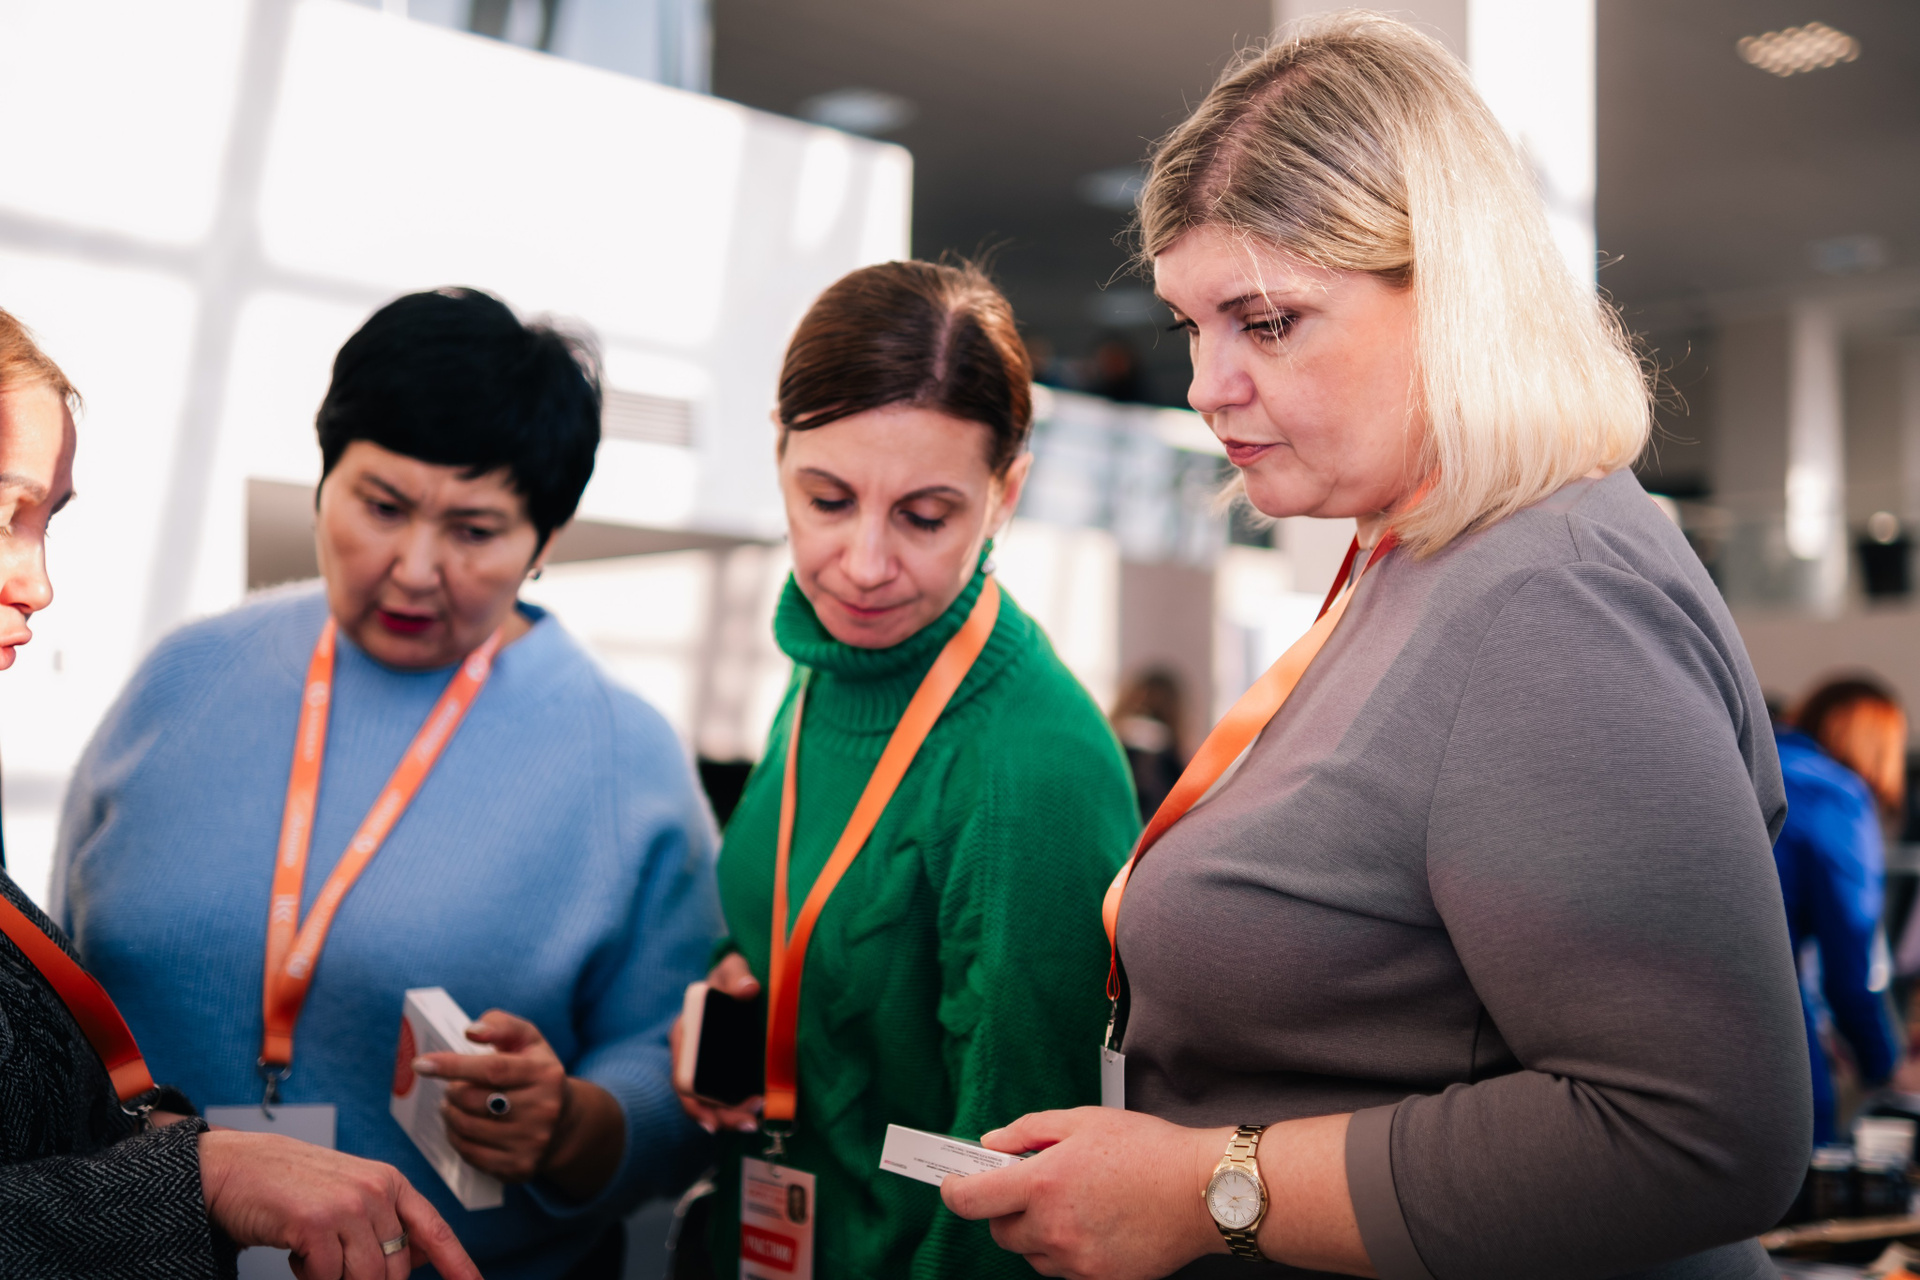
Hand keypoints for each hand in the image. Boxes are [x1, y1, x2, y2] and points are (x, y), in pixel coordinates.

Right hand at [199, 1129, 478, 1279]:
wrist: (234, 1167)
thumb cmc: (290, 1185)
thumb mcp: (350, 1195)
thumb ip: (388, 1222)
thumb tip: (424, 1258)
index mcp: (390, 1182)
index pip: (435, 1229)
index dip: (459, 1263)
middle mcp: (376, 1190)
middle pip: (396, 1268)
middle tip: (332, 1267)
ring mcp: (348, 1204)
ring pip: (365, 1277)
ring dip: (336, 1279)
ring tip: (313, 1257)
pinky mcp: (316, 1223)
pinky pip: (328, 1278)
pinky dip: (311, 1278)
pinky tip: (297, 1255)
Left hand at [416, 1009, 623, 1198]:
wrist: (564, 1125)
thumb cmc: (536, 1075)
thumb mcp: (529, 1042)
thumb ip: (501, 1026)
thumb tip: (471, 1031)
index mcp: (545, 1074)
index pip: (492, 1069)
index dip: (453, 1066)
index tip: (420, 1064)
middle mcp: (543, 1110)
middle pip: (474, 1100)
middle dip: (452, 1092)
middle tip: (451, 1088)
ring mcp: (532, 1142)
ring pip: (468, 1128)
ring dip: (450, 1115)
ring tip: (452, 1106)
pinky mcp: (519, 1167)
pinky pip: (471, 1154)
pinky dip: (456, 1139)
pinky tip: (460, 1127)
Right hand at [670, 952, 763, 1134]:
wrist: (742, 976)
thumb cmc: (732, 973)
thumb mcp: (732, 968)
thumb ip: (736, 975)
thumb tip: (748, 989)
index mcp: (685, 1033)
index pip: (682, 1078)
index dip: (694, 1104)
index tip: (713, 1122)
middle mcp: (691, 1054)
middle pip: (697, 1097)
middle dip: (720, 1116)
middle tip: (749, 1123)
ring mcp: (708, 1064)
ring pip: (711, 1100)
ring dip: (730, 1116)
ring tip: (754, 1122)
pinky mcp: (726, 1068)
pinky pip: (725, 1094)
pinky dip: (736, 1107)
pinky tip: (754, 1115)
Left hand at [939, 1107, 1225, 1279]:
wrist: (1203, 1191)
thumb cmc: (1149, 1150)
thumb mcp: (1083, 1121)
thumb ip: (1028, 1131)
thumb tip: (992, 1144)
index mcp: (1043, 1183)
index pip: (971, 1200)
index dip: (954, 1191)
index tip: (954, 1184)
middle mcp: (1053, 1227)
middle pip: (1000, 1231)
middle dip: (1006, 1209)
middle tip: (1034, 1187)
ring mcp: (1076, 1259)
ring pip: (1032, 1254)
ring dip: (1037, 1233)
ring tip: (1074, 1204)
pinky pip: (1064, 1270)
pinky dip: (1067, 1251)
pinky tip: (1094, 1225)